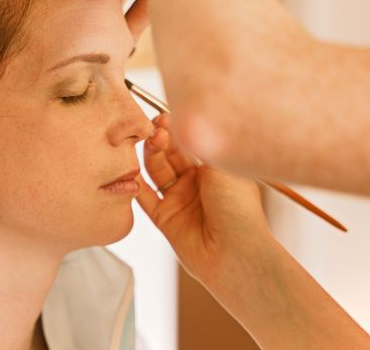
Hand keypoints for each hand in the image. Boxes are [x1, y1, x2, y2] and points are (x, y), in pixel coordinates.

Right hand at [136, 113, 272, 284]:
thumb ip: (200, 144)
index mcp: (213, 170)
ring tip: (150, 141)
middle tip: (156, 127)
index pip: (188, 144)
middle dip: (162, 139)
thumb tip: (183, 120)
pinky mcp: (165, 219)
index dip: (175, 130)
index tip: (164, 116)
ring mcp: (179, 201)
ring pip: (156, 171)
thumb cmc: (238, 207)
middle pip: (170, 155)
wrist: (235, 252)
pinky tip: (131, 168)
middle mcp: (195, 184)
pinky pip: (145, 198)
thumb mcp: (223, 166)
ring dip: (150, 155)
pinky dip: (136, 184)